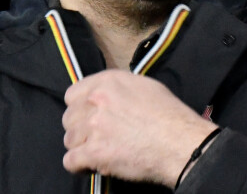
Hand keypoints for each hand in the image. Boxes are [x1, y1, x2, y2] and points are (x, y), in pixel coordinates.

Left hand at [62, 70, 217, 186]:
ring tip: (97, 151)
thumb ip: (117, 88)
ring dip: (81, 147)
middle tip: (95, 136)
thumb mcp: (143, 86)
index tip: (88, 116)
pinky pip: (70, 161)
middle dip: (80, 128)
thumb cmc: (168, 113)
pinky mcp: (94, 153)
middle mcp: (95, 100)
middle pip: (69, 117)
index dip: (80, 107)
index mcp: (106, 81)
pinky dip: (79, 165)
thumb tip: (107, 96)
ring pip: (69, 140)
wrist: (178, 140)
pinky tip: (92, 164)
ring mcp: (93, 126)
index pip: (72, 94)